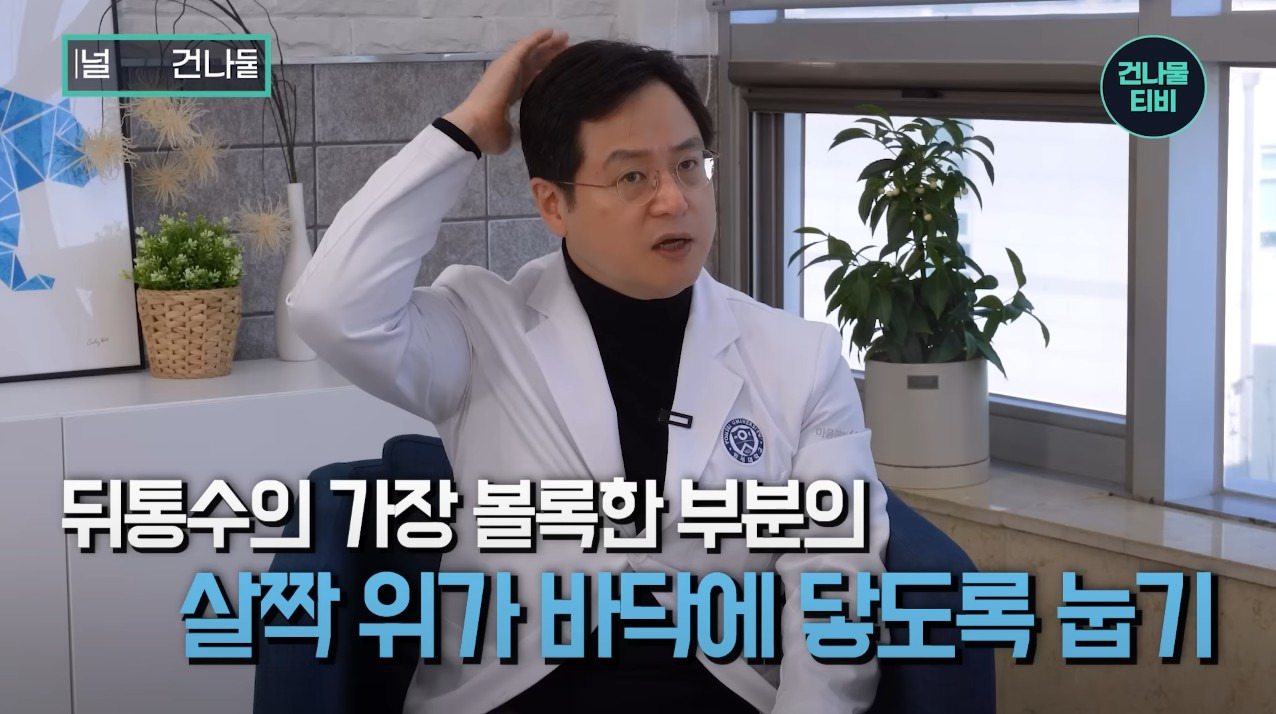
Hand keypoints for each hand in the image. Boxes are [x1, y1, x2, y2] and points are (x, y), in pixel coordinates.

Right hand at [443, 28, 569, 155]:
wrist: (477, 125)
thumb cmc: (490, 132)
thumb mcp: (509, 133)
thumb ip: (517, 130)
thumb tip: (522, 134)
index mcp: (508, 95)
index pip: (529, 81)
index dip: (544, 75)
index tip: (560, 72)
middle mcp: (507, 78)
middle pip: (533, 63)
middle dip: (550, 57)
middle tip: (567, 51)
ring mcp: (506, 68)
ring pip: (531, 52)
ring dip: (547, 45)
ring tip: (564, 38)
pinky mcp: (508, 61)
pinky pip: (525, 45)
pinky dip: (538, 38)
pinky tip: (551, 32)